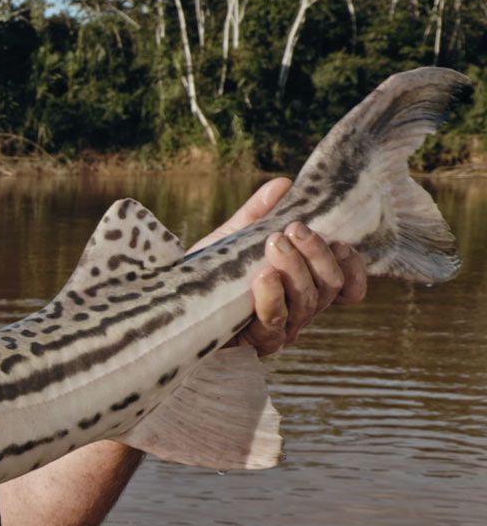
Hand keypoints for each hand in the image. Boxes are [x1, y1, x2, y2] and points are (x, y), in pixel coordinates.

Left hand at [192, 177, 368, 356]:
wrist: (172, 303)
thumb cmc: (209, 272)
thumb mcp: (234, 239)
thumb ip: (258, 214)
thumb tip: (283, 184)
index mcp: (304, 285)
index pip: (348, 285)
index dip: (354, 267)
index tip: (342, 243)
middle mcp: (300, 309)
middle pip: (330, 286)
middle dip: (317, 254)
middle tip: (295, 229)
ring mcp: (282, 328)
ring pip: (307, 302)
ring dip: (295, 269)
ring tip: (274, 242)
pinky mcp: (257, 341)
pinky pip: (274, 321)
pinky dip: (272, 297)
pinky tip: (263, 276)